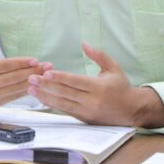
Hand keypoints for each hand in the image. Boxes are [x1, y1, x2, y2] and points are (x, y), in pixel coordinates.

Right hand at [0, 26, 49, 109]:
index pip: (5, 65)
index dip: (21, 63)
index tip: (35, 59)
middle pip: (14, 77)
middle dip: (33, 72)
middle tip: (48, 67)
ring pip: (16, 88)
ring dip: (33, 82)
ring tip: (46, 76)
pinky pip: (14, 97)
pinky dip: (25, 91)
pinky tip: (36, 85)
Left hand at [27, 43, 163, 126]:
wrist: (133, 111)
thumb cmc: (122, 87)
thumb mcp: (114, 68)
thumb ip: (99, 55)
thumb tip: (84, 44)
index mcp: (100, 87)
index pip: (76, 82)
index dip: (60, 78)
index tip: (46, 73)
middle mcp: (93, 101)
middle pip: (66, 93)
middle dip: (46, 86)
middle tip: (31, 79)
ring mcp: (87, 112)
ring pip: (63, 104)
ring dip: (45, 96)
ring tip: (30, 89)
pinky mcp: (84, 119)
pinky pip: (65, 111)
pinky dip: (52, 104)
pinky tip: (41, 98)